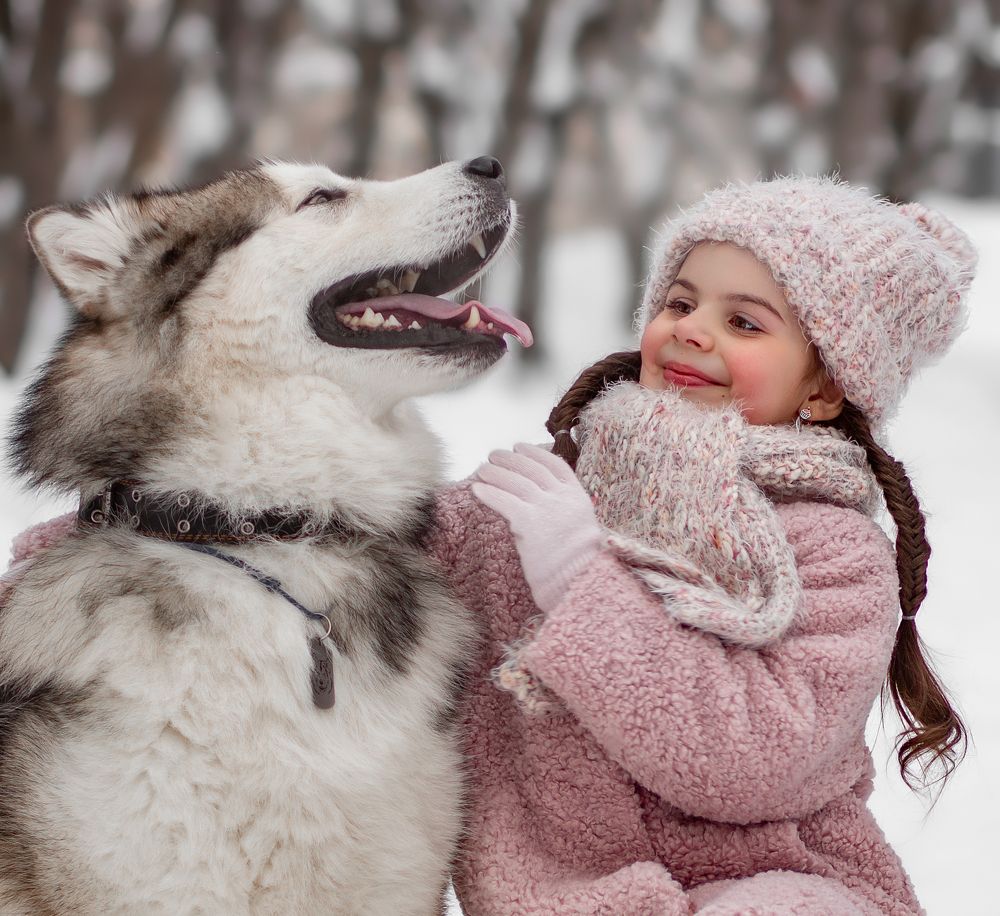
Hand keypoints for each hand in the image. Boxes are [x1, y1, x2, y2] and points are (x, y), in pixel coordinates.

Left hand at [472, 443, 603, 613]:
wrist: (580, 580)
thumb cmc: (578, 562)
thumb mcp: (579, 528)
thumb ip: (562, 511)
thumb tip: (538, 504)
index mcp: (578, 496)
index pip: (555, 465)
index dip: (535, 453)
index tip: (520, 446)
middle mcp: (562, 497)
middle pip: (531, 469)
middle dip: (510, 459)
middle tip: (493, 454)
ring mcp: (546, 508)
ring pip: (516, 482)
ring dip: (496, 473)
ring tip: (481, 469)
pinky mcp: (529, 523)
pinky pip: (504, 501)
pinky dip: (489, 493)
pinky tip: (477, 490)